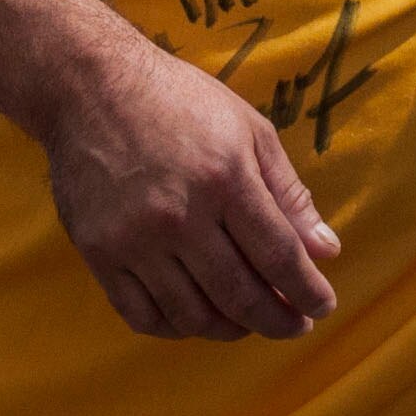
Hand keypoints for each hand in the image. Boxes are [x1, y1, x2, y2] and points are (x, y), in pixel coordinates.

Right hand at [35, 37, 342, 340]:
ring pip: (192, 315)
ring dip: (229, 329)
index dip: (307, 291)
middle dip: (277, 321)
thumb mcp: (248, 128)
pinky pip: (142, 315)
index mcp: (225, 178)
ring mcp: (135, 239)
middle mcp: (180, 216)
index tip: (321, 307)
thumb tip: (326, 250)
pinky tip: (195, 316)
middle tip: (293, 326)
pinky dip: (175, 327)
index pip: (279, 256)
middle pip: (239, 295)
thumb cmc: (178, 100)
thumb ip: (288, 192)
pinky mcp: (99, 253)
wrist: (89, 86)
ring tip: (247, 321)